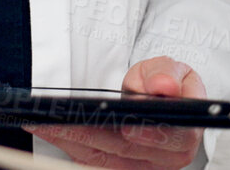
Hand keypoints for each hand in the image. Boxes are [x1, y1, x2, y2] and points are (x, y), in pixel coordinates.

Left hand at [26, 57, 204, 168]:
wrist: (157, 98)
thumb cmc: (165, 85)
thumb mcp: (171, 70)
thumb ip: (166, 74)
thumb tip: (164, 87)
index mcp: (186, 134)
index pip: (174, 138)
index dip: (152, 135)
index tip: (129, 127)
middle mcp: (164, 158)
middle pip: (126, 150)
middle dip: (91, 134)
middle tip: (62, 119)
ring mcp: (139, 167)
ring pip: (101, 156)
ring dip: (69, 138)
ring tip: (42, 119)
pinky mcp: (116, 168)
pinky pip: (88, 159)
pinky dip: (65, 142)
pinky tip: (45, 126)